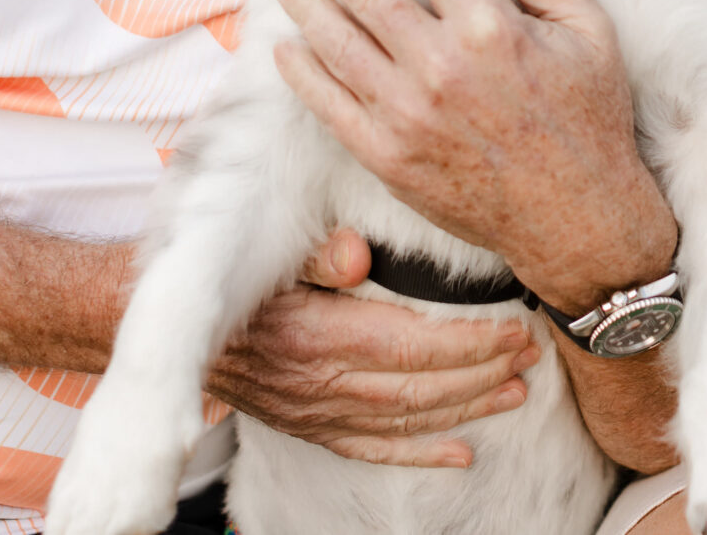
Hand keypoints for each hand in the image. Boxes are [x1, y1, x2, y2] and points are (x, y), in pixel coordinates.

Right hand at [207, 228, 539, 467]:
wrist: (175, 332)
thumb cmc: (227, 280)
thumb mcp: (266, 251)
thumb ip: (315, 253)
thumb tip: (356, 255)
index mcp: (315, 336)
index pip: (411, 345)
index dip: (470, 343)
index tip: (514, 328)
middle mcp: (319, 383)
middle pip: (419, 387)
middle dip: (483, 372)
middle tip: (531, 353)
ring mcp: (315, 412)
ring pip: (406, 420)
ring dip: (468, 408)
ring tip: (516, 391)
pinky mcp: (310, 427)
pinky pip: (373, 448)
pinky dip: (422, 454)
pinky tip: (462, 453)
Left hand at [273, 0, 676, 312]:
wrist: (578, 220)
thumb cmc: (588, 118)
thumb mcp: (588, 29)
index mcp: (492, 28)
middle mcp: (442, 67)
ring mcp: (408, 116)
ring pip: (339, 44)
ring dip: (307, 5)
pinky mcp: (388, 158)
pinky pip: (330, 106)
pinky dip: (302, 73)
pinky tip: (286, 49)